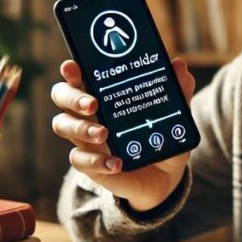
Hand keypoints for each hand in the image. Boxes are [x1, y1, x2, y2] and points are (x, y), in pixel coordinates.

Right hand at [51, 58, 195, 211]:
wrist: (164, 176)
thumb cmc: (161, 136)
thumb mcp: (174, 114)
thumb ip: (176, 90)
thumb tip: (179, 65)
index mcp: (103, 93)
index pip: (78, 76)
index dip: (71, 70)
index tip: (72, 66)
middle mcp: (87, 112)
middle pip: (61, 96)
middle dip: (73, 97)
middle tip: (93, 103)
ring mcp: (85, 138)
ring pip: (62, 126)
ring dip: (81, 127)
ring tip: (104, 133)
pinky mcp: (89, 163)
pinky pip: (78, 160)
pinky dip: (96, 161)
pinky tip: (115, 163)